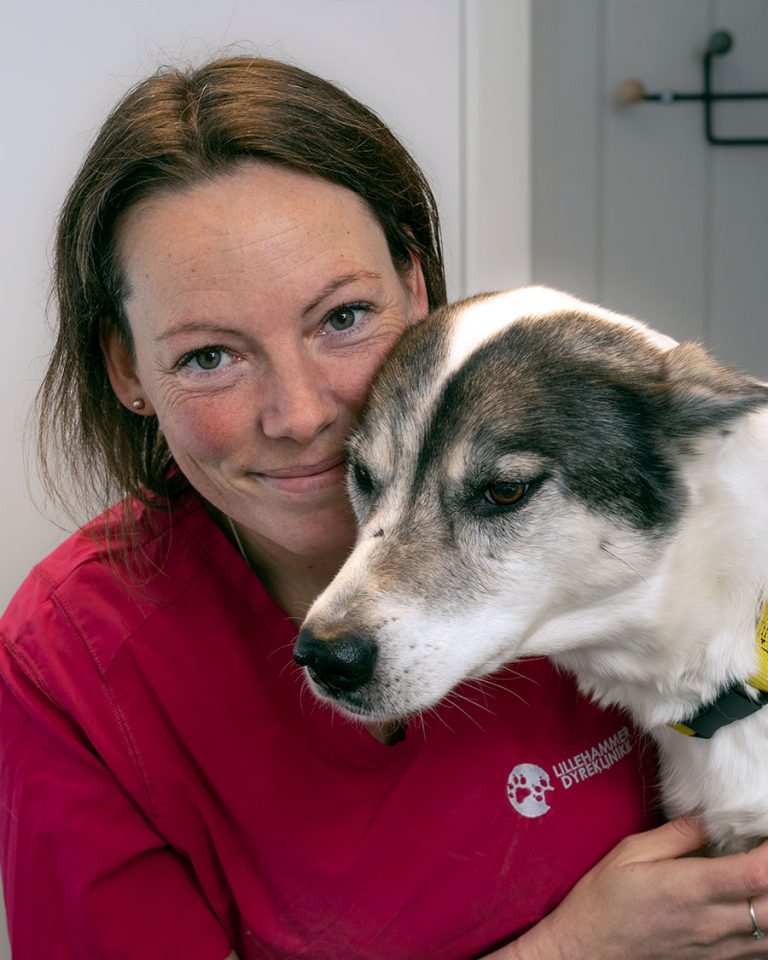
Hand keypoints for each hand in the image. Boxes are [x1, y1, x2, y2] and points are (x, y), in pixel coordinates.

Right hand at [494, 817, 767, 959]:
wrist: (588, 948)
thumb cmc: (604, 896)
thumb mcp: (631, 851)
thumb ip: (677, 834)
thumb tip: (711, 817)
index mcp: (690, 887)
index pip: (755, 873)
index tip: (765, 832)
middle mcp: (710, 922)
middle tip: (764, 852)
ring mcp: (716, 948)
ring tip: (757, 878)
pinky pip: (756, 950)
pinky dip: (764, 928)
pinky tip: (752, 907)